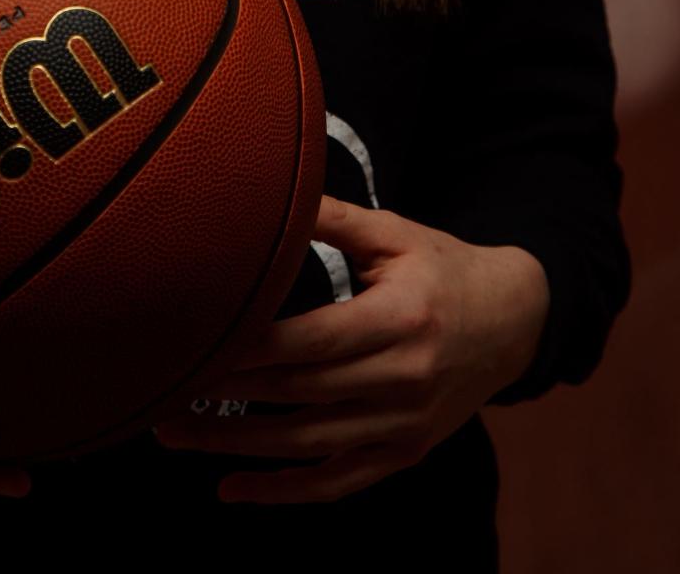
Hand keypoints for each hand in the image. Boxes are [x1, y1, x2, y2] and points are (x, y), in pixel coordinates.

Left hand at [155, 195, 549, 503]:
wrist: (515, 322)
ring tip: (174, 433)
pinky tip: (232, 489)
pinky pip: (338, 482)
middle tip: (163, 388)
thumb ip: (332, 218)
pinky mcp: (405, 453)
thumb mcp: (396, 234)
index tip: (197, 342)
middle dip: (228, 395)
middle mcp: (406, 379)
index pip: (314, 341)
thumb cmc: (444, 267)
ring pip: (309, 444)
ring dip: (237, 446)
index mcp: (403, 319)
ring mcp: (406, 425)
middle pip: (302, 394)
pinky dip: (285, 492)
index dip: (253, 347)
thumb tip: (269, 188)